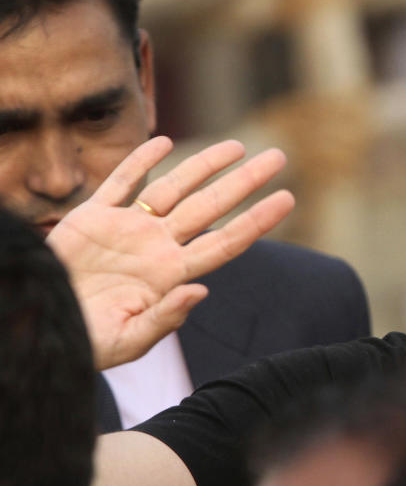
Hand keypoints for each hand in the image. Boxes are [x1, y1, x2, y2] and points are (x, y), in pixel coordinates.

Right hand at [47, 136, 294, 370]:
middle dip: (244, 182)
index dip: (257, 220)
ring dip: (203, 165)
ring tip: (238, 146)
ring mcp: (126, 230)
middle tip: (278, 156)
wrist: (37, 326)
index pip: (225, 243)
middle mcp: (156, 248)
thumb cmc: (84, 344)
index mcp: (170, 276)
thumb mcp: (127, 341)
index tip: (288, 198)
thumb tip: (200, 293)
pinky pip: (121, 183)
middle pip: (210, 207)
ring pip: (173, 188)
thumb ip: (165, 318)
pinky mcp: (91, 219)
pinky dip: (139, 161)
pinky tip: (163, 141)